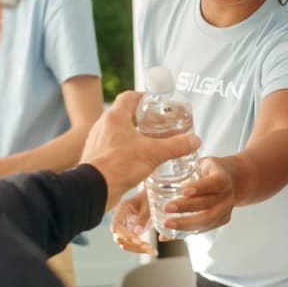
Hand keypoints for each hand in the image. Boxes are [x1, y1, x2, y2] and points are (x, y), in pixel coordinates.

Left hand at [81, 91, 200, 210]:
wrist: (93, 189)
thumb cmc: (118, 166)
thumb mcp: (153, 154)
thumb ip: (175, 146)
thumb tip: (194, 140)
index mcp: (115, 117)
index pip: (129, 97)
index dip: (144, 98)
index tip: (156, 104)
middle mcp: (103, 125)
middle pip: (124, 114)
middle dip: (142, 118)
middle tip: (158, 125)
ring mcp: (97, 140)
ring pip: (117, 131)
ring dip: (132, 134)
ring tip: (149, 142)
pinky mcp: (95, 156)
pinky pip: (112, 146)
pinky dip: (124, 148)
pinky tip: (136, 159)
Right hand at [110, 189, 155, 255]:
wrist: (150, 197)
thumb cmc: (148, 198)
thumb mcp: (147, 205)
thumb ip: (142, 217)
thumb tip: (136, 233)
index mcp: (121, 210)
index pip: (116, 226)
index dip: (124, 235)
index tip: (137, 240)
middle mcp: (120, 220)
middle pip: (119, 238)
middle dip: (133, 245)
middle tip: (148, 247)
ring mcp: (124, 228)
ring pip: (125, 244)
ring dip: (138, 249)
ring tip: (152, 251)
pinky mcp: (131, 234)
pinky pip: (132, 245)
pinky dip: (141, 249)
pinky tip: (152, 251)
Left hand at [161, 156, 234, 233]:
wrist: (233, 179)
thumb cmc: (209, 169)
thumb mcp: (201, 162)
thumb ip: (184, 167)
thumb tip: (158, 169)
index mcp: (223, 177)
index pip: (214, 182)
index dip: (200, 187)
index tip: (184, 190)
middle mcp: (227, 195)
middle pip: (207, 204)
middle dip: (186, 207)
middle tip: (166, 208)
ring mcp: (226, 210)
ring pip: (207, 220)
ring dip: (185, 224)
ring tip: (166, 224)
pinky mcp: (223, 220)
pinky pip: (205, 228)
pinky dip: (187, 232)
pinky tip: (171, 234)